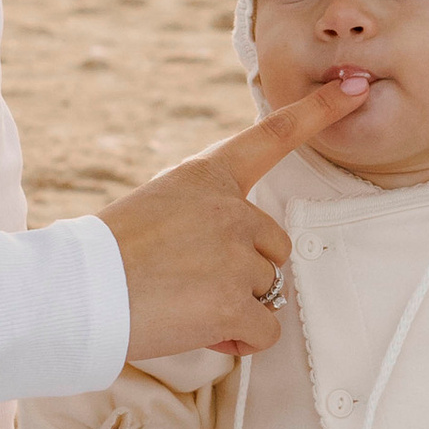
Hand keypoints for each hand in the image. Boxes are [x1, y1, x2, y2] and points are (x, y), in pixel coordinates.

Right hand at [99, 79, 364, 360]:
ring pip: (267, 290)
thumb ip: (204, 220)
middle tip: (191, 284)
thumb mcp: (156, 211)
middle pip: (274, 248)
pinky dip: (239, 339)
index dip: (317, 111)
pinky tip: (200, 330)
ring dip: (236, 308)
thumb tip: (235, 268)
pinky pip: (265, 330)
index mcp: (206, 177)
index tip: (353, 89)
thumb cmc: (106, 258)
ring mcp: (236, 255)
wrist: (75, 293)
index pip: (271, 136)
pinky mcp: (235, 302)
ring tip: (183, 306)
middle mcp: (230, 209)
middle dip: (245, 274)